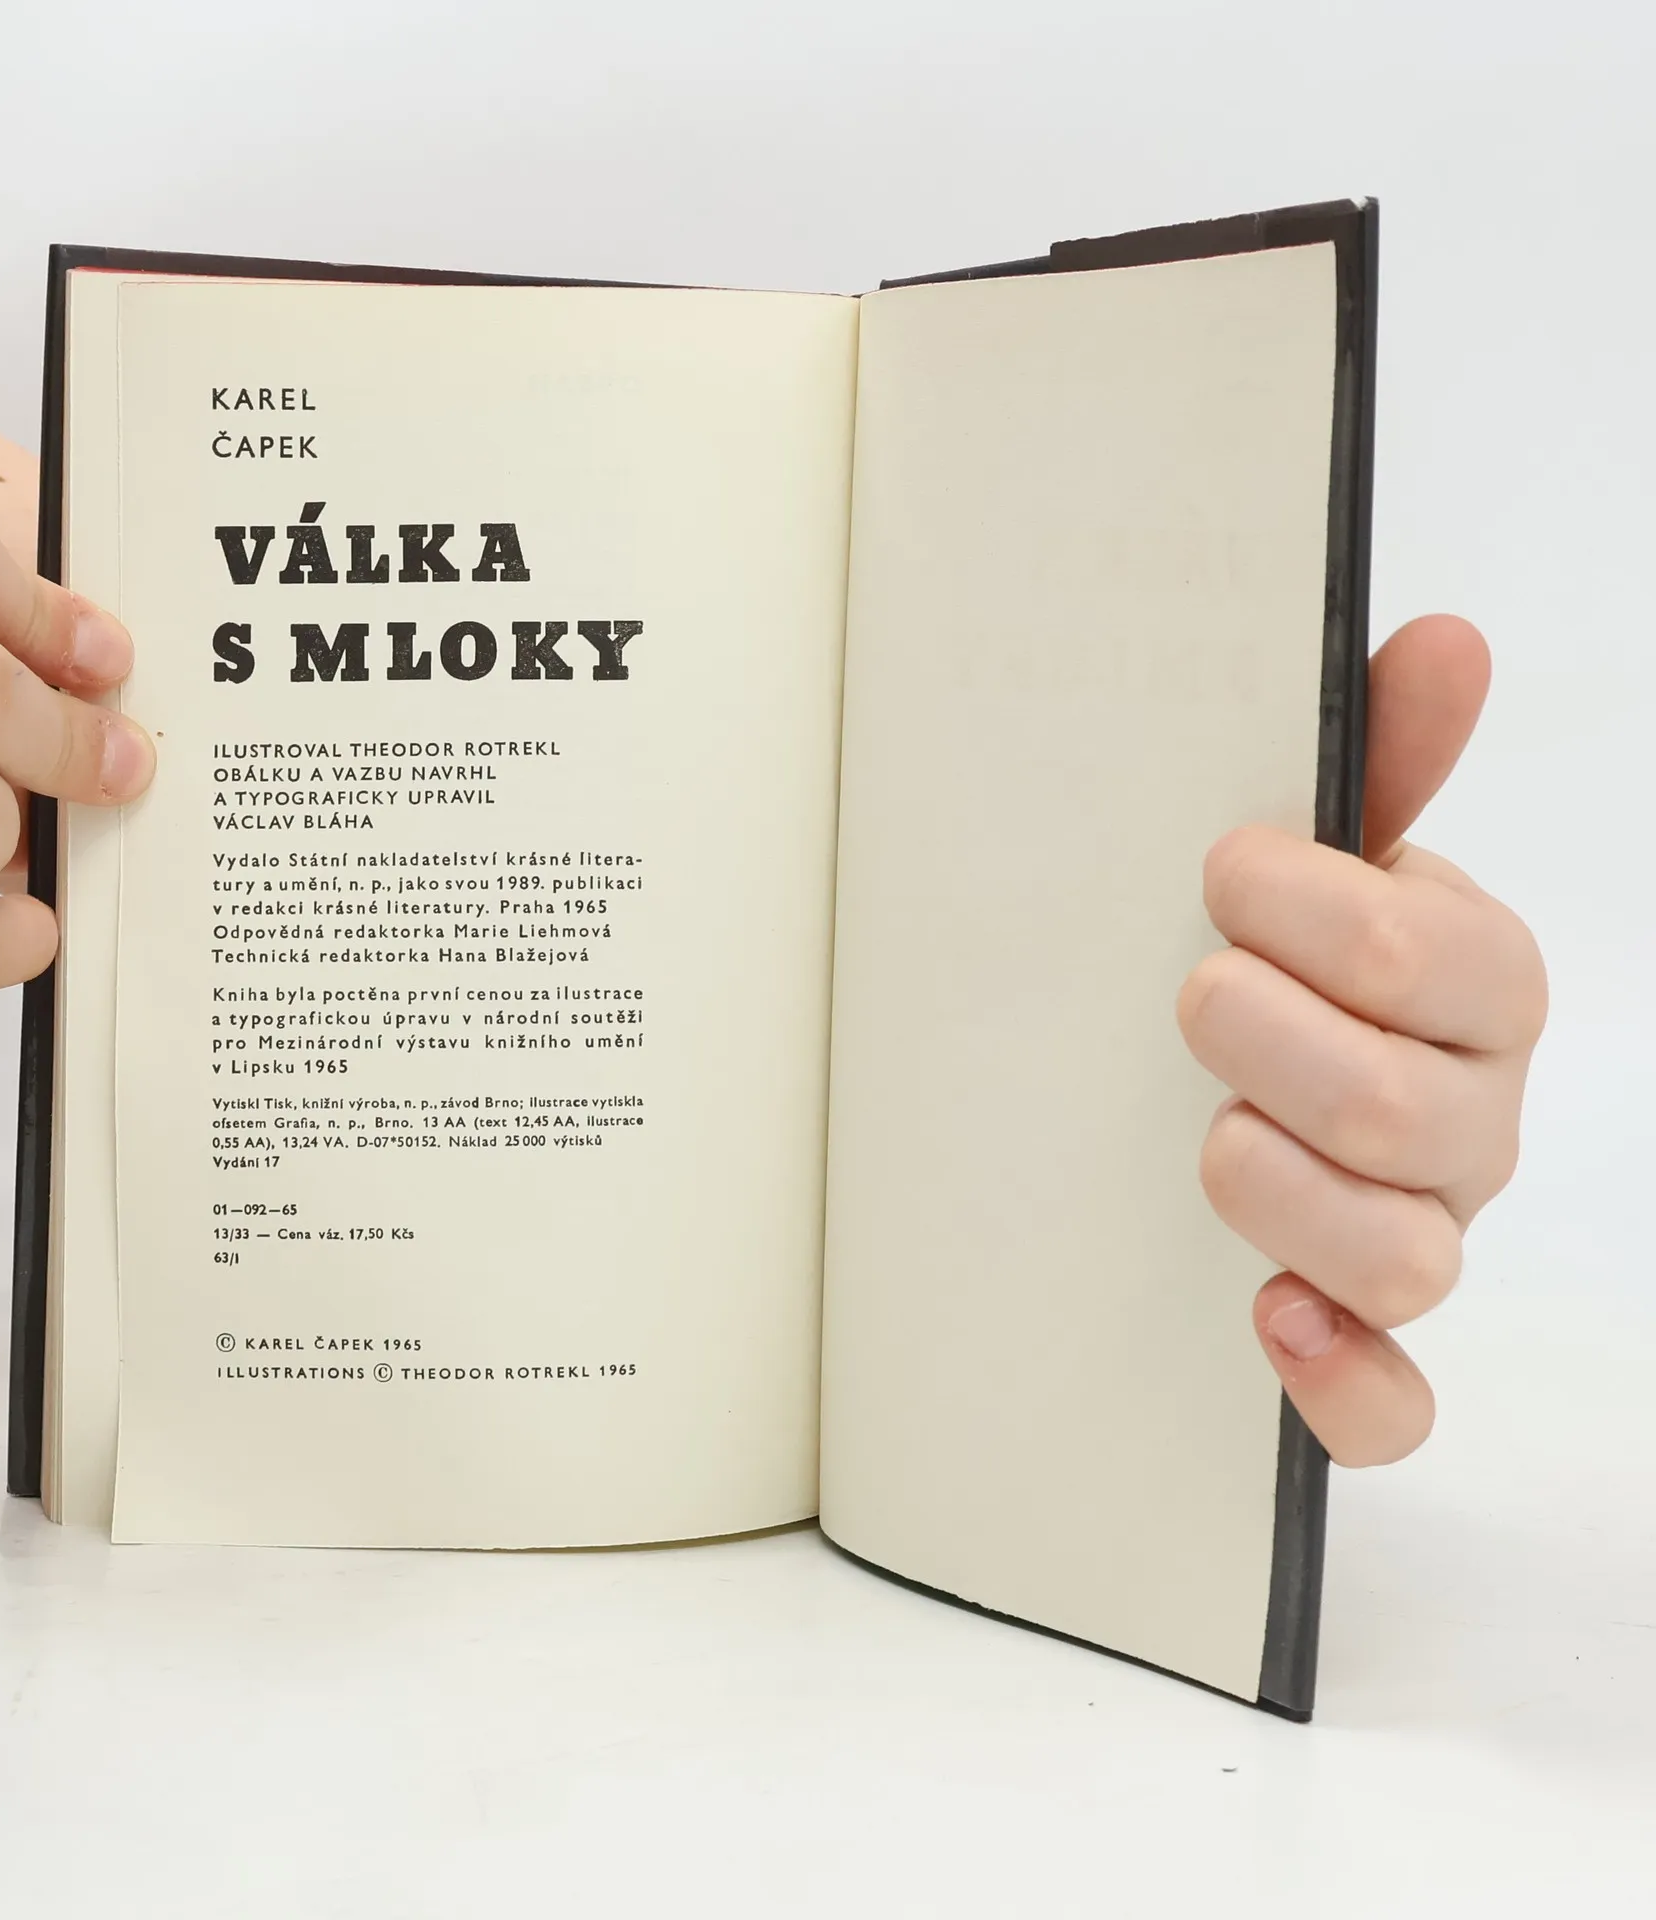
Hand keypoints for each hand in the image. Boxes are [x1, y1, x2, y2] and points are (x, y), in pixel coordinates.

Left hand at [1178, 614, 1545, 1465]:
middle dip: (1267, 1042)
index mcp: (1478, 988)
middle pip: (1400, 1113)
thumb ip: (1379, 759)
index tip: (1220, 873)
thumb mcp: (1327, 854)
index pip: (1430, 960)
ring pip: (1398, 1257)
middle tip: (1192, 991)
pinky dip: (1342, 1379)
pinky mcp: (1366, 1340)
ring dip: (1277, 1188)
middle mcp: (1471, 1120)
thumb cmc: (1294, 956)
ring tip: (1207, 1132)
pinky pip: (1394, 1406)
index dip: (1312, 916)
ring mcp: (1426, 1235)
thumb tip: (1439, 636)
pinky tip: (1270, 1319)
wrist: (1251, 1062)